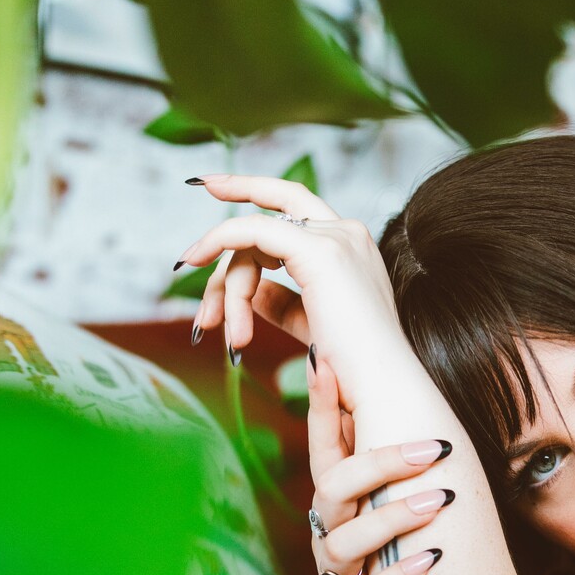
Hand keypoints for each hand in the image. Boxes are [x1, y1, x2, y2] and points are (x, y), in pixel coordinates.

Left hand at [178, 173, 414, 408]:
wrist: (381, 388)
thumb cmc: (355, 369)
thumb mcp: (313, 327)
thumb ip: (283, 303)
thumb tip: (253, 292)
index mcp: (352, 248)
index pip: (296, 212)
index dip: (257, 192)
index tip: (215, 186)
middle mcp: (347, 233)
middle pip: (274, 211)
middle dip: (236, 201)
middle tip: (203, 257)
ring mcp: (334, 239)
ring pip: (254, 237)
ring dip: (227, 287)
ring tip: (227, 335)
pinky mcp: (317, 252)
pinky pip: (250, 233)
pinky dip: (217, 242)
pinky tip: (193, 259)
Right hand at [305, 350, 451, 574]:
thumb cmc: (392, 556)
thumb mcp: (385, 506)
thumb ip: (389, 459)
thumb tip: (408, 389)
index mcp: (336, 499)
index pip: (323, 444)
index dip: (319, 404)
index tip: (328, 361)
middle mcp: (329, 531)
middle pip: (333, 487)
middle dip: (382, 462)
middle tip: (436, 448)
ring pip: (346, 541)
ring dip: (394, 518)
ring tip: (439, 502)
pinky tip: (431, 562)